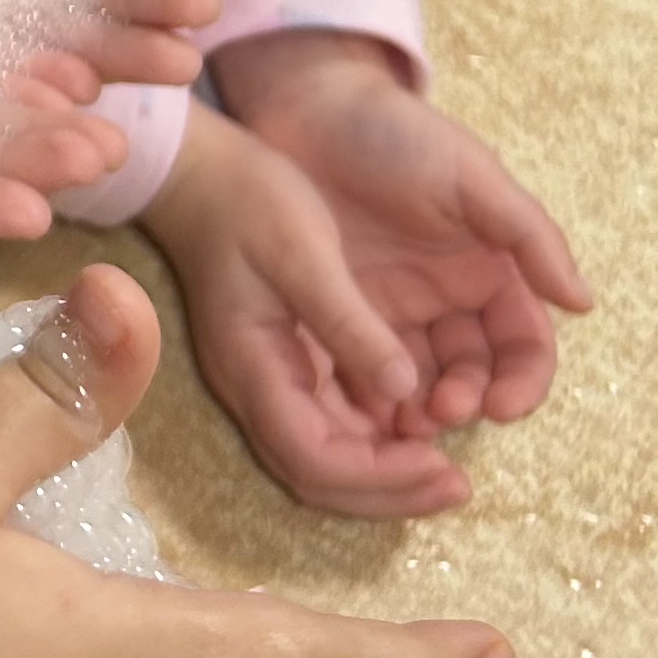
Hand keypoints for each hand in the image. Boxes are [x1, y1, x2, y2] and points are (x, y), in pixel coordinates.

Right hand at [147, 102, 470, 516]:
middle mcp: (256, 387)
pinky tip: (416, 414)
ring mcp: (266, 376)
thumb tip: (404, 390)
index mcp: (253, 366)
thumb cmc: (248, 200)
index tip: (445, 467)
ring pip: (327, 455)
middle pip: (320, 475)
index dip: (382, 478)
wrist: (200, 168)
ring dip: (386, 467)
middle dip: (391, 489)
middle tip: (457, 484)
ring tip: (446, 460)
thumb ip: (349, 323)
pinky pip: (331, 419)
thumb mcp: (302, 253)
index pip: (316, 459)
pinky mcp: (283, 359)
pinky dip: (375, 433)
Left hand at [216, 30, 590, 438]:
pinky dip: (372, 393)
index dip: (522, 382)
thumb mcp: (470, 174)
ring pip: (421, 379)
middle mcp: (448, 298)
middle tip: (440, 411)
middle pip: (475, 373)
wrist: (307, 107)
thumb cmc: (396, 132)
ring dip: (420, 408)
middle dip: (467, 401)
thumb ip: (527, 234)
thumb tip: (581, 302)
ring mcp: (395, 306)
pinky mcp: (343, 307)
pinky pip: (366, 364)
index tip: (501, 406)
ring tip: (402, 419)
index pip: (523, 345)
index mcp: (490, 271)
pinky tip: (362, 405)